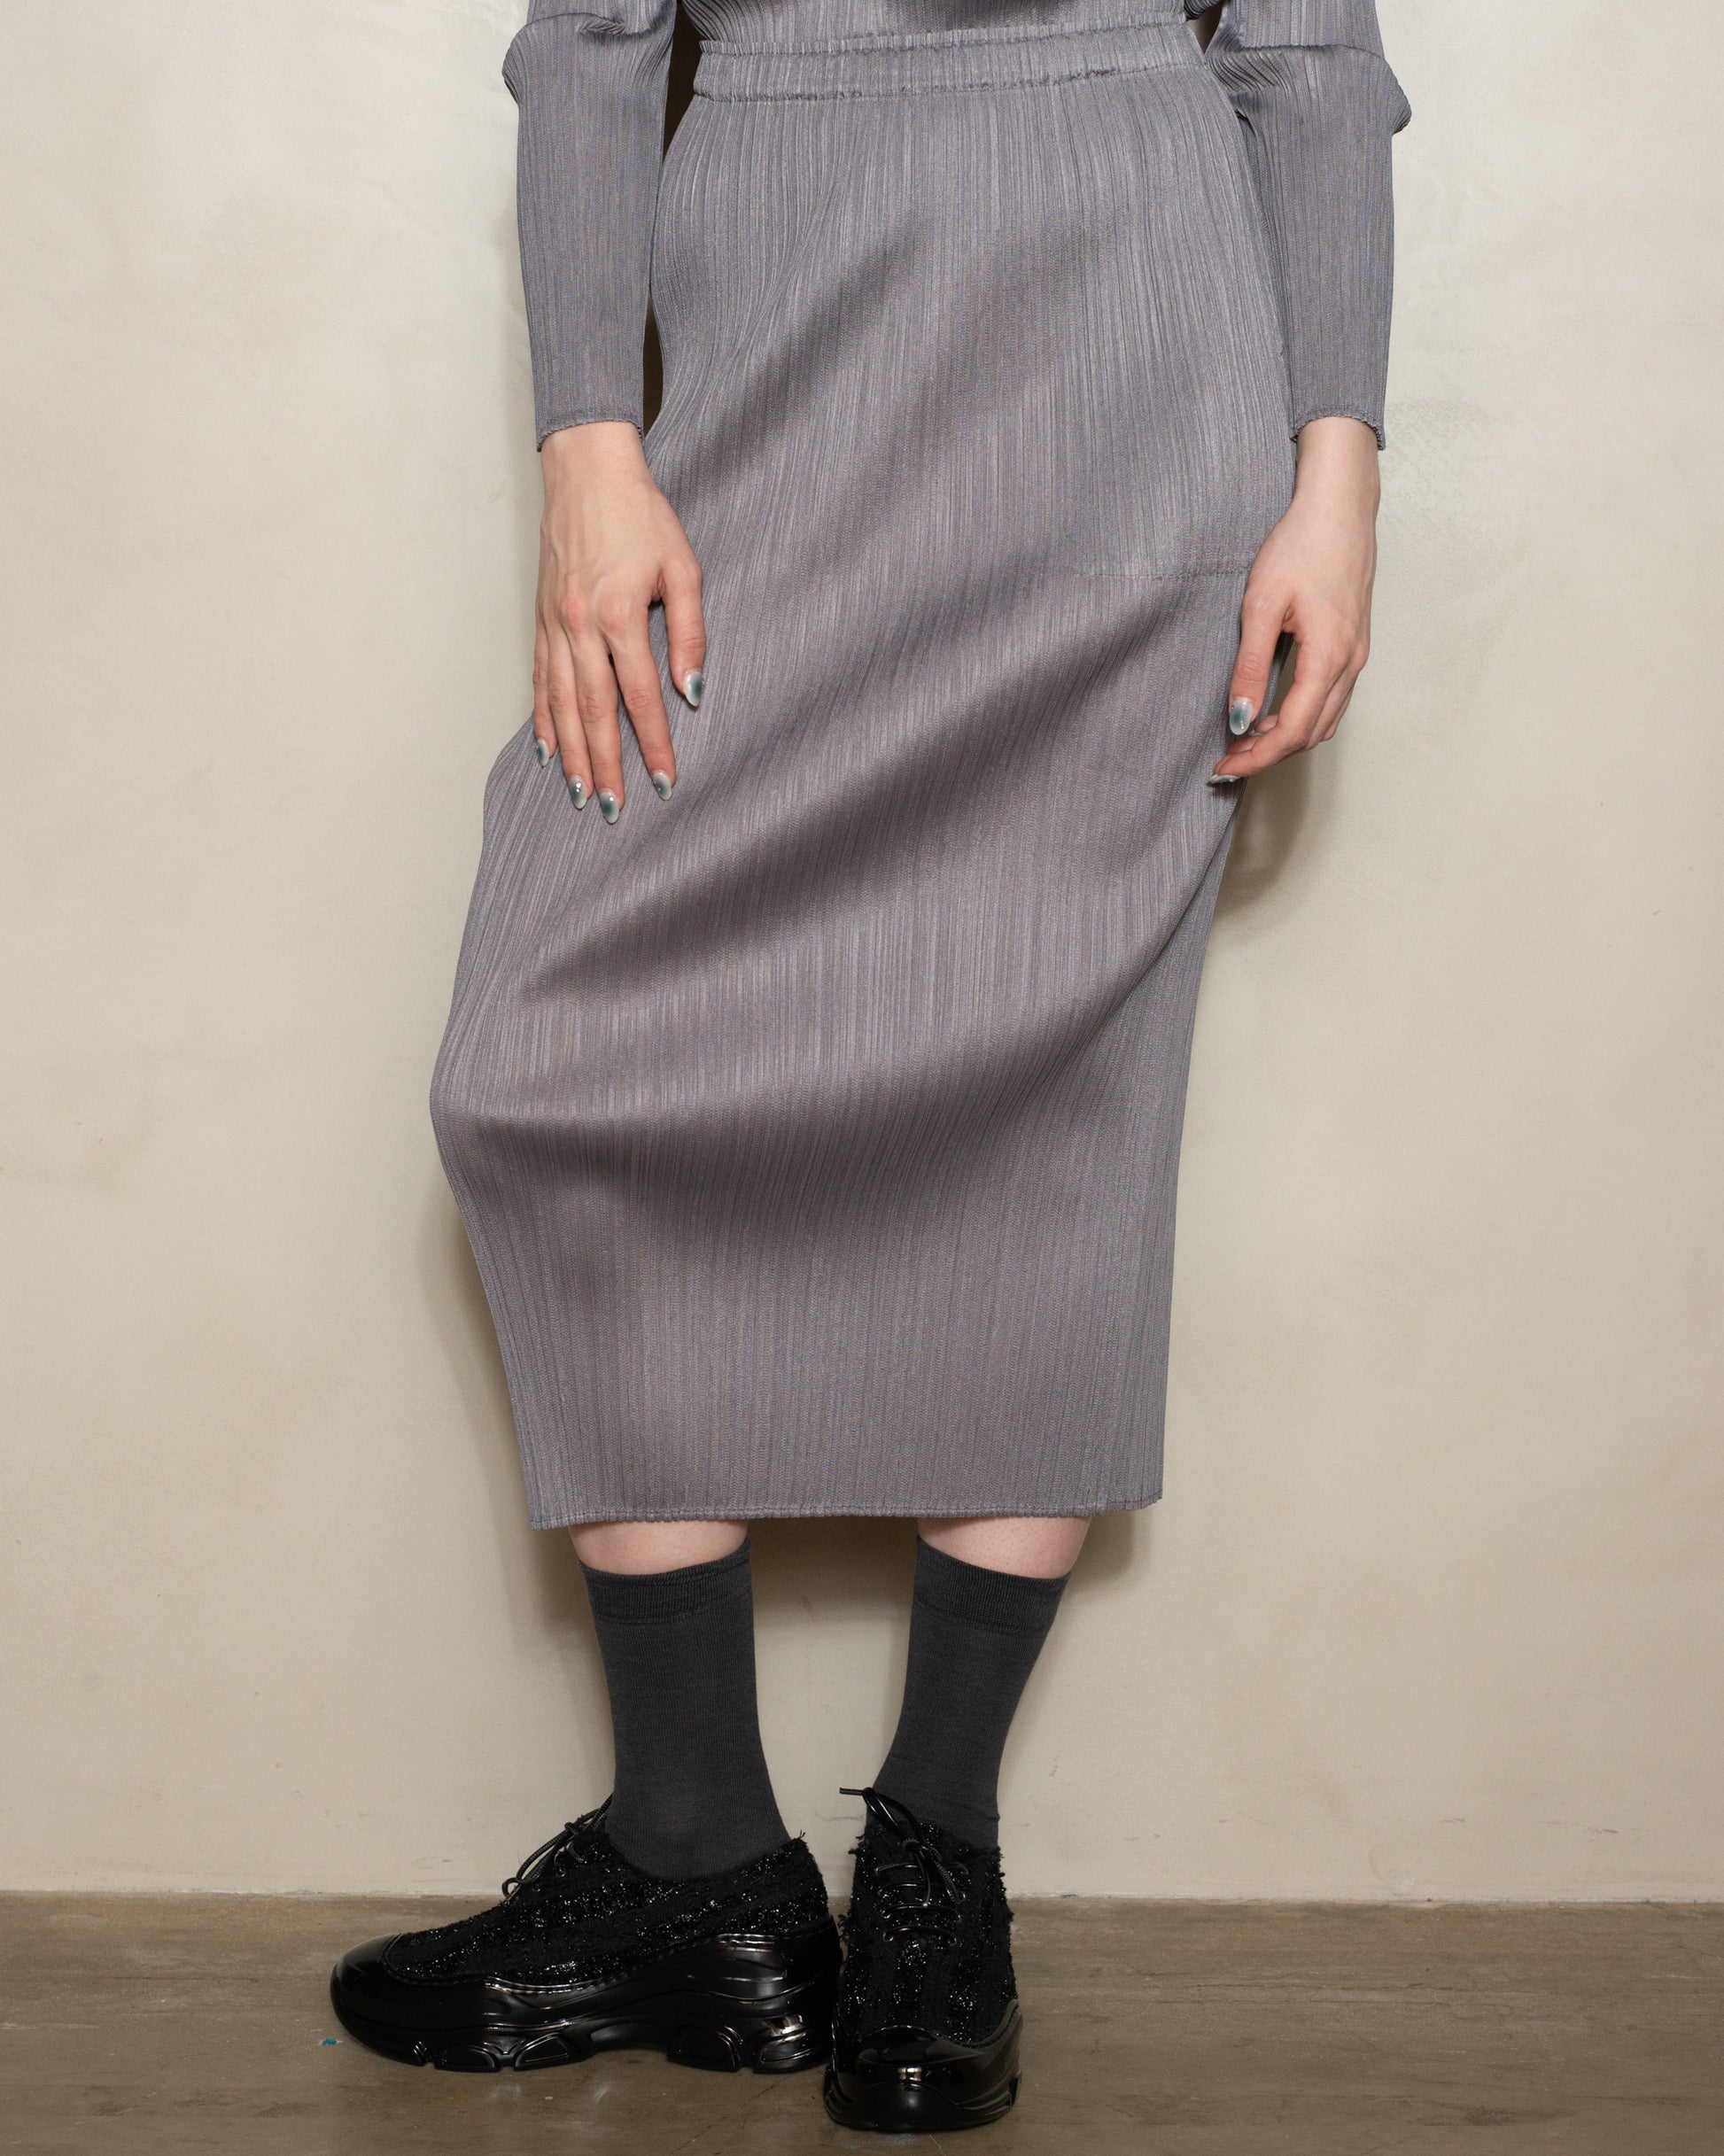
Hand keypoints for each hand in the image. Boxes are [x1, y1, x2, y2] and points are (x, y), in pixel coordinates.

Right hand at [532, 422, 706, 819]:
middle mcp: (579, 625)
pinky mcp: (540, 618)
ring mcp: (554, 624)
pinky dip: (543, 718)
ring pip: (561, 704)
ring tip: (580, 794)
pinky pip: (540, 679)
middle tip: (614, 810)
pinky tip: (547, 749)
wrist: (585, 471)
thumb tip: (692, 691)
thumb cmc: (642, 515)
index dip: (655, 744)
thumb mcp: (684, 567)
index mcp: (620, 614)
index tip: (666, 782)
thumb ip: (691, 632)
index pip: (640, 697)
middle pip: (595, 712)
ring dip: (571, 753)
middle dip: (606, 765)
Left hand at [1212, 417, 1379, 780]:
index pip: (1294, 730)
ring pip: (1324, 722)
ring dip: (1286, 738)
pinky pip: (1331, 701)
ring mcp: (1357, 656)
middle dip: (1269, 754)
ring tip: (1244, 738)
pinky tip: (1272, 712)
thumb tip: (1240, 718)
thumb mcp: (1262, 605)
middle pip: (1311, 734)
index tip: (1225, 766)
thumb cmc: (1301, 547)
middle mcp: (1350, 663)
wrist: (1339, 509)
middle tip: (1228, 758)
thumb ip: (1251, 666)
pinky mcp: (1354, 648)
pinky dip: (1302, 718)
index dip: (1258, 757)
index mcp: (1329, 655)